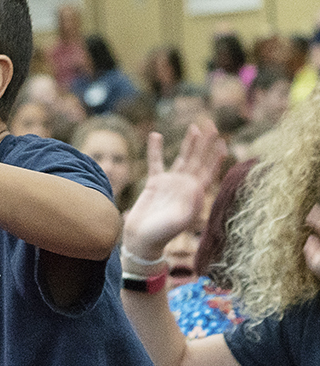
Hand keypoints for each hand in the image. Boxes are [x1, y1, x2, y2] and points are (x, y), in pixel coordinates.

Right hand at [120, 119, 226, 261]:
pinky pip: (155, 162)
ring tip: (194, 127)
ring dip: (189, 143)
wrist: (142, 240)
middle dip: (206, 143)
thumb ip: (189, 205)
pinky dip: (155, 149)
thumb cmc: (162, 234)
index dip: (216, 156)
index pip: (209, 171)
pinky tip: (155, 135)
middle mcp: (185, 186)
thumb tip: (197, 187)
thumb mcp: (178, 221)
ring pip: (182, 158)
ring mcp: (170, 183)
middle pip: (198, 160)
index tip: (222, 142)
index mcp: (195, 194)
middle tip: (211, 125)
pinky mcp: (154, 184)